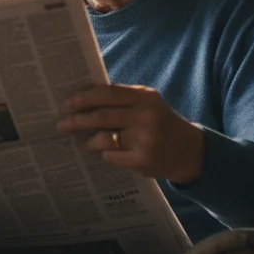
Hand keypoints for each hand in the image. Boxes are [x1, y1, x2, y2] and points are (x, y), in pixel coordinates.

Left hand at [56, 84, 203, 184]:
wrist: (191, 151)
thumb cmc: (161, 124)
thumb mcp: (148, 104)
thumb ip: (122, 100)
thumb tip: (82, 100)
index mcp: (145, 97)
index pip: (108, 93)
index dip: (84, 98)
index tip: (67, 103)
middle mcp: (146, 116)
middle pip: (102, 116)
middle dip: (77, 120)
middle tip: (61, 124)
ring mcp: (145, 139)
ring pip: (104, 138)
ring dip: (89, 141)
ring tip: (85, 142)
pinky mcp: (143, 160)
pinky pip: (111, 156)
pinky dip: (105, 154)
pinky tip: (104, 153)